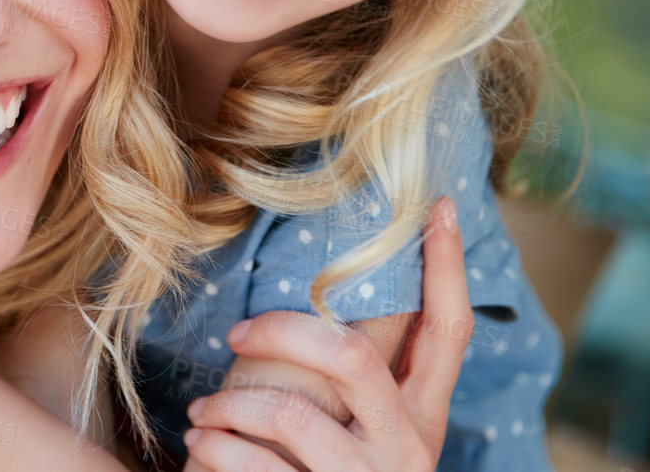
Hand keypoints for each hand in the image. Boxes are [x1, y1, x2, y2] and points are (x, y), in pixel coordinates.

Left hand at [181, 196, 469, 470]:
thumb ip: (359, 384)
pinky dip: (218, 453)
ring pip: (295, 418)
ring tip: (201, 417)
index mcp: (424, 420)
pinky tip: (199, 449)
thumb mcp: (364, 438)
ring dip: (230, 408)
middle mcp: (408, 450)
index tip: (437, 205)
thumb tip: (332, 303)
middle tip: (236, 331)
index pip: (449, 332)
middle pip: (353, 358)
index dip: (446, 267)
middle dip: (283, 331)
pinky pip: (261, 470)